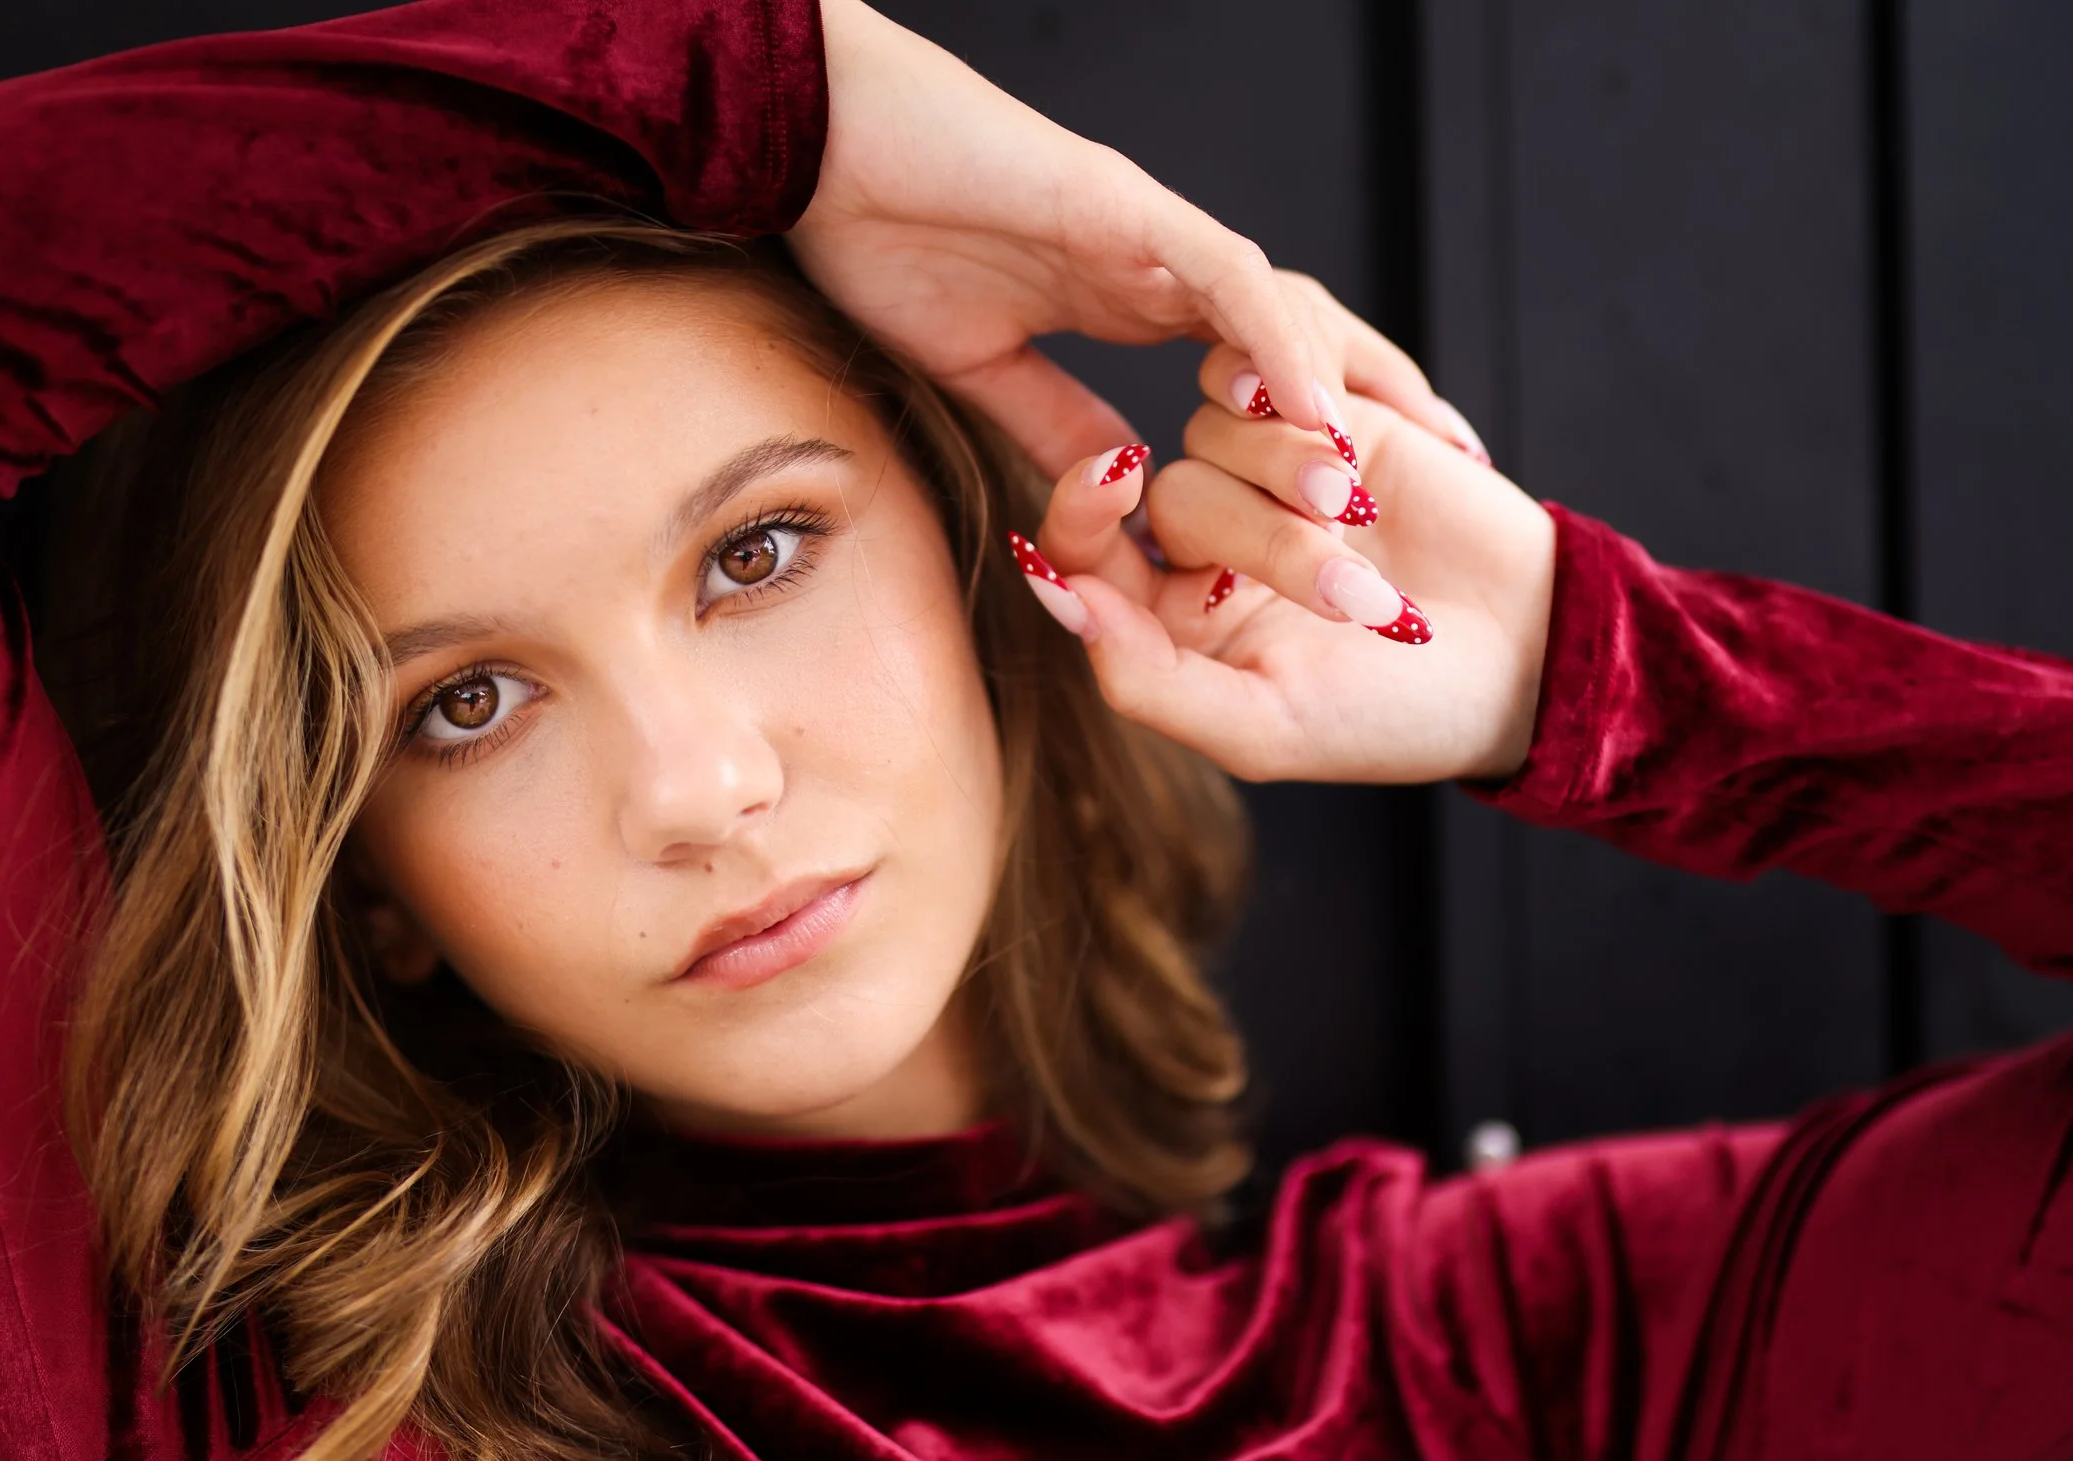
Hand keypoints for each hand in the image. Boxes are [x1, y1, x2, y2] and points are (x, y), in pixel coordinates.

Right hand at [788, 0, 1335, 473]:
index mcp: (1130, 295)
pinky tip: (1315, 411)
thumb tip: (1121, 485)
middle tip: (1460, 459)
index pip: (1254, 364)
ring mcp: (1151, 234)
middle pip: (1302, 333)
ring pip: (1281, 311)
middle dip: (1382, 394)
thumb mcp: (978, 363)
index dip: (1314, 424)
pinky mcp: (1124, 211)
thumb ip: (1053, 421)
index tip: (1361, 495)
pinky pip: (1226, 282)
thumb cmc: (878, 234)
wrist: (818, 147)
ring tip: (1375, 476)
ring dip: (1339, 391)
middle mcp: (1162, 263)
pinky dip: (1275, 348)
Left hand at [1011, 347, 1557, 785]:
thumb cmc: (1394, 716)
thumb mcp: (1264, 727)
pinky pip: (1270, 369)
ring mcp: (1262, 477)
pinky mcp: (1325, 416)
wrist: (1532, 655)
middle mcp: (1202, 547)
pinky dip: (1306, 398)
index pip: (1083, 553)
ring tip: (1365, 515)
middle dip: (1260, 535)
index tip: (1114, 478)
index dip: (1080, 515)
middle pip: (1169, 493)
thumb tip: (1059, 596)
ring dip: (1290, 468)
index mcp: (1167, 624)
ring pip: (1213, 427)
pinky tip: (1361, 448)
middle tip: (1354, 588)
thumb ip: (1144, 677)